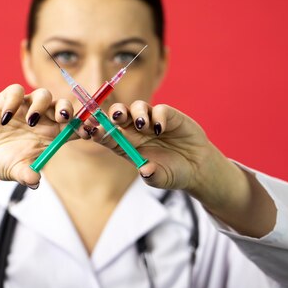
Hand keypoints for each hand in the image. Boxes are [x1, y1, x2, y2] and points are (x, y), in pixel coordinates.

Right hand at [0, 84, 75, 187]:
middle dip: (67, 109)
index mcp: (52, 134)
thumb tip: (34, 182)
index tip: (85, 131)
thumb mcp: (17, 172)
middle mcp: (42, 118)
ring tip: (30, 121)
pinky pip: (16, 91)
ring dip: (41, 105)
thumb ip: (26, 176)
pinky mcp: (8, 99)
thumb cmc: (4, 163)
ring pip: (43, 94)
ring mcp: (26, 107)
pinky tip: (5, 118)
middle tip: (62, 118)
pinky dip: (13, 101)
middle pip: (63, 106)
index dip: (81, 126)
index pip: (73, 126)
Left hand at [93, 101, 248, 213]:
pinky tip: (160, 128)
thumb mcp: (162, 179)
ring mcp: (150, 121)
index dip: (97, 131)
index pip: (106, 135)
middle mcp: (134, 131)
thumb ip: (152, 175)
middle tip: (116, 117)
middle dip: (114, 114)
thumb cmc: (173, 173)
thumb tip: (145, 170)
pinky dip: (157, 116)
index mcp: (125, 145)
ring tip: (143, 124)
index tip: (90, 131)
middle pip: (117, 116)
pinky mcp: (168, 115)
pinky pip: (159, 109)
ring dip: (136, 113)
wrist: (197, 166)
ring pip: (136, 108)